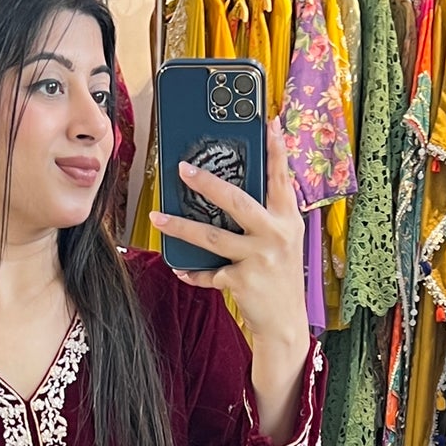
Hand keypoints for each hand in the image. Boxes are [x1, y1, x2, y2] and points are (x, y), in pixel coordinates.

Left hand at [151, 119, 307, 346]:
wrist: (285, 324)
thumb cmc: (279, 277)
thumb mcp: (282, 241)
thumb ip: (267, 216)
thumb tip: (231, 192)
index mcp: (288, 219)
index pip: (281, 178)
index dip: (276, 149)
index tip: (268, 122)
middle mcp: (276, 234)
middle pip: (236, 201)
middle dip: (207, 183)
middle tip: (182, 168)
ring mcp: (259, 258)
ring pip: (211, 237)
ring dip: (179, 226)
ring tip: (157, 215)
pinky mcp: (242, 282)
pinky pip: (207, 273)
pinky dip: (192, 272)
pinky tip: (180, 268)